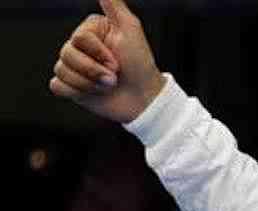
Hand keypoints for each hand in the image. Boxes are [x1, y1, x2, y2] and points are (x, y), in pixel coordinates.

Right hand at [49, 0, 165, 123]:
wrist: (144, 99)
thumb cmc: (140, 65)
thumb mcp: (131, 29)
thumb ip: (114, 5)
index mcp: (90, 31)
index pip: (79, 39)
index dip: (99, 53)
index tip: (118, 61)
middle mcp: (79, 46)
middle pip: (66, 54)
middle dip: (94, 71)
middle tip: (114, 77)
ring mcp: (73, 66)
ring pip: (61, 70)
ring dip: (89, 83)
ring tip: (108, 85)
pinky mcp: (70, 86)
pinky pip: (57, 86)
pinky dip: (76, 91)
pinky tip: (93, 92)